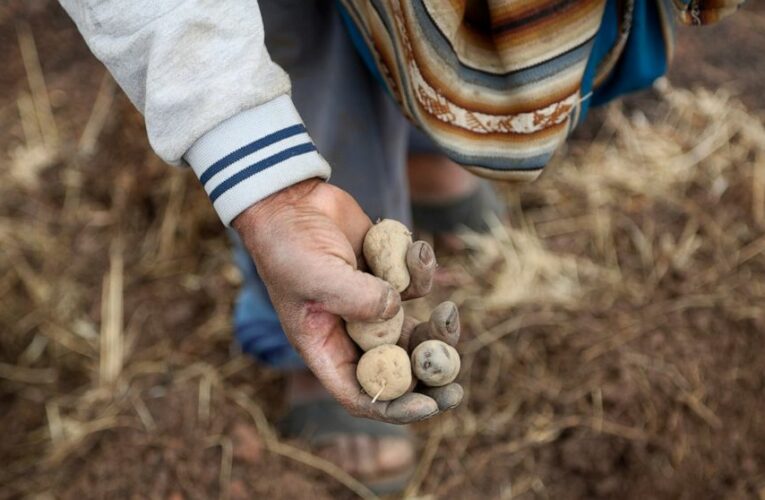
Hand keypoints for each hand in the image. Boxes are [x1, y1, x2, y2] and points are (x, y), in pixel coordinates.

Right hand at [233, 179, 459, 422]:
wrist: (292, 201)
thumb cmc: (289, 245)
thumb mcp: (314, 275)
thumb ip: (355, 297)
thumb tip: (396, 309)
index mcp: (326, 347)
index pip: (361, 393)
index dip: (395, 406)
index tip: (428, 405)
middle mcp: (352, 333)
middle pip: (397, 368)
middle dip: (429, 376)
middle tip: (457, 382)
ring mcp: (372, 306)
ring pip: (415, 331)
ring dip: (438, 327)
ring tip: (450, 311)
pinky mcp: (387, 277)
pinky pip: (416, 287)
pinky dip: (424, 272)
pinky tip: (418, 249)